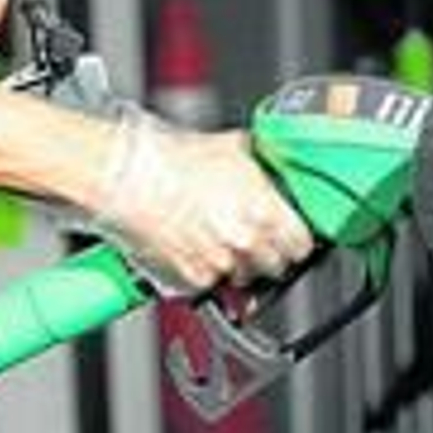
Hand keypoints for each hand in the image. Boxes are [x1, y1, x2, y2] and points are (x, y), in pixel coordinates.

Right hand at [90, 106, 314, 294]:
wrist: (129, 179)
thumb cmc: (175, 161)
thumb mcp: (235, 148)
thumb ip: (265, 161)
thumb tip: (278, 162)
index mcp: (266, 212)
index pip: (303, 245)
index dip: (297, 239)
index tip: (291, 236)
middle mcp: (247, 242)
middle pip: (278, 265)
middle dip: (270, 253)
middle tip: (255, 236)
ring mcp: (222, 263)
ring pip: (247, 278)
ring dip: (241, 265)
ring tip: (223, 240)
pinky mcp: (194, 278)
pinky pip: (214, 284)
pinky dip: (210, 272)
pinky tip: (200, 247)